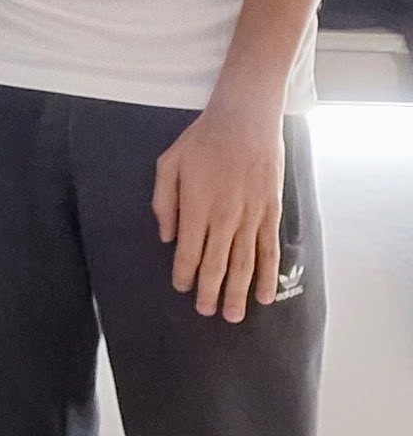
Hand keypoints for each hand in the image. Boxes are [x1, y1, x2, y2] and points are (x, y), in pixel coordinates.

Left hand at [154, 94, 286, 321]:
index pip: (188, 253)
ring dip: (238, 292)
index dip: (184, 275)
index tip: (182, 289)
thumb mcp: (168, 164)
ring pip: (244, 264)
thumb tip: (166, 237)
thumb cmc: (202, 141)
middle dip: (210, 292)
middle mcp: (224, 218)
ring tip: (233, 315)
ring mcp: (251, 217)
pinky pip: (269, 250)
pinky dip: (268, 275)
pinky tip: (265, 294)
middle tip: (207, 313)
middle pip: (216, 265)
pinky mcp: (271, 212)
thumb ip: (163, 203)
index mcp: (196, 208)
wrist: (245, 120)